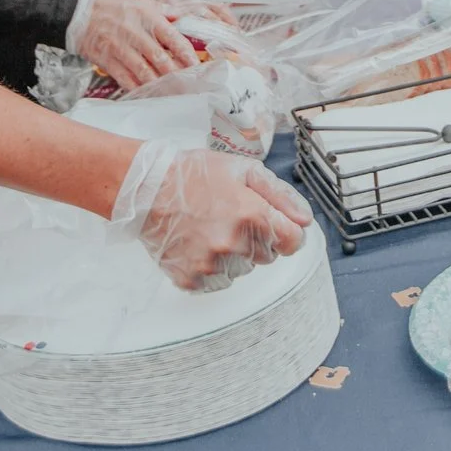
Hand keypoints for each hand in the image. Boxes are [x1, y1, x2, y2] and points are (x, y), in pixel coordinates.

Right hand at [66, 0, 195, 88]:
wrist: (79, 12)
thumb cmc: (112, 8)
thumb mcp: (140, 3)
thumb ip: (163, 11)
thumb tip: (182, 16)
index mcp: (147, 17)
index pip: (172, 37)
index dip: (185, 53)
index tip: (195, 64)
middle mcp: (135, 33)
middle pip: (160, 58)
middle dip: (176, 73)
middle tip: (187, 84)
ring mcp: (120, 48)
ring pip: (144, 71)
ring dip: (159, 84)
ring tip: (171, 92)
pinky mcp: (107, 60)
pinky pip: (125, 78)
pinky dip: (137, 88)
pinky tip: (146, 93)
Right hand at [113, 142, 312, 291]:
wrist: (146, 188)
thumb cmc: (194, 174)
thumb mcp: (243, 170)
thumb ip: (280, 196)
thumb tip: (305, 220)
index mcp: (253, 216)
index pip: (294, 242)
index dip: (284, 230)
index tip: (270, 221)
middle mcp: (235, 245)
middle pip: (268, 256)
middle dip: (257, 239)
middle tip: (230, 216)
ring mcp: (211, 265)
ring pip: (242, 270)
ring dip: (234, 254)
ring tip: (210, 228)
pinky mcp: (191, 279)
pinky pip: (216, 280)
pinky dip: (211, 266)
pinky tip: (197, 243)